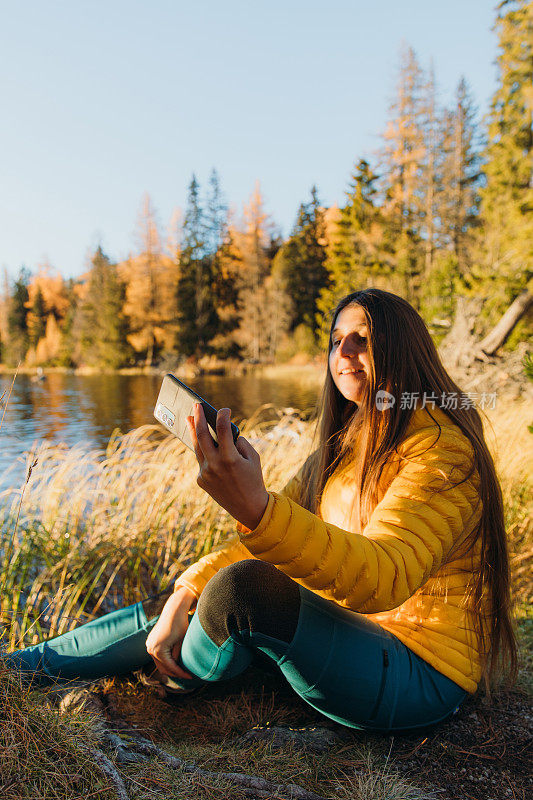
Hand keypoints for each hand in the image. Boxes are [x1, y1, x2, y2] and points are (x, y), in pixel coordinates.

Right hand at [145, 586, 195, 678]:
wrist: (174, 610)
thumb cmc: (181, 625)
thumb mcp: (182, 643)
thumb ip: (178, 657)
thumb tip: (177, 669)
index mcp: (158, 650)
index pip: (171, 667)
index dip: (181, 673)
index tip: (190, 676)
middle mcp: (150, 649)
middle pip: (163, 668)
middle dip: (175, 673)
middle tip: (186, 675)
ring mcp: (149, 645)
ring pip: (159, 663)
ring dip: (170, 668)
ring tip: (182, 670)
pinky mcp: (150, 642)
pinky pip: (157, 656)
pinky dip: (165, 660)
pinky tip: (175, 662)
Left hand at [187, 404, 268, 529]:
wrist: (248, 507)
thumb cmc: (254, 479)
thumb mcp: (253, 458)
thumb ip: (240, 443)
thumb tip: (225, 431)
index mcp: (230, 458)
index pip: (223, 429)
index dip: (223, 416)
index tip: (224, 409)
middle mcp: (215, 465)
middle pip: (201, 435)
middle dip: (198, 418)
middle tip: (196, 405)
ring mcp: (205, 473)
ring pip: (196, 447)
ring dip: (192, 431)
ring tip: (189, 418)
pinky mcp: (201, 480)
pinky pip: (201, 460)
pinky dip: (202, 450)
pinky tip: (200, 440)